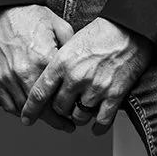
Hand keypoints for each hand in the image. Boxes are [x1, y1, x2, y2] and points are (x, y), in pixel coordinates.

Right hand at [0, 4, 74, 129]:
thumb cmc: (27, 14)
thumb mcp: (59, 25)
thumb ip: (71, 47)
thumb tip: (80, 62)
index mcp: (44, 60)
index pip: (59, 95)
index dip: (69, 107)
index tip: (76, 112)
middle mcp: (25, 72)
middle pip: (42, 108)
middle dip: (56, 120)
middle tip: (66, 125)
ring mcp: (7, 77)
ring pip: (24, 109)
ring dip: (38, 118)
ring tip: (49, 121)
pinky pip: (7, 104)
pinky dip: (18, 111)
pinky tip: (28, 111)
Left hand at [20, 16, 152, 134]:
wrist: (129, 28)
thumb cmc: (101, 32)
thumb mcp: (71, 42)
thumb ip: (59, 63)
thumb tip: (51, 82)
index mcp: (62, 63)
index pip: (39, 93)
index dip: (31, 109)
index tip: (27, 118)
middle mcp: (76, 78)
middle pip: (59, 108)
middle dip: (61, 110)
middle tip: (66, 106)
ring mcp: (95, 88)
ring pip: (79, 116)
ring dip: (79, 116)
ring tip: (83, 109)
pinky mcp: (114, 94)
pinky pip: (102, 120)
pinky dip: (98, 127)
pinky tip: (96, 126)